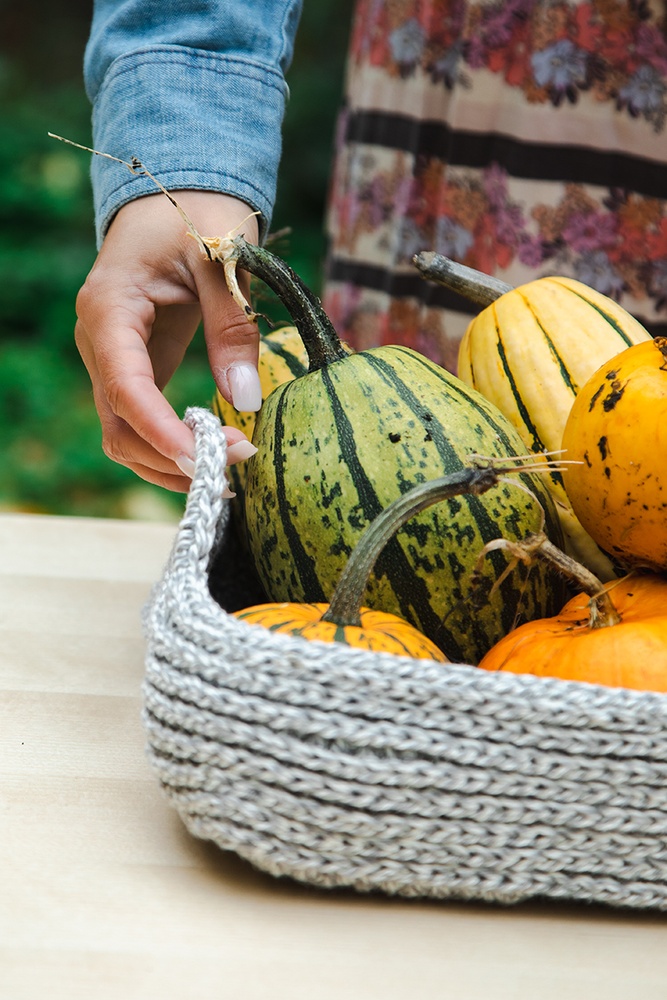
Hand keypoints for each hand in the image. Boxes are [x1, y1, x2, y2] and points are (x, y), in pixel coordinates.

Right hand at [75, 190, 262, 490]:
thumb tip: (245, 402)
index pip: (125, 385)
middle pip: (119, 426)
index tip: (205, 457)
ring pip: (125, 436)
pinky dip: (173, 447)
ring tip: (231, 471)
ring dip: (171, 462)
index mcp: (110, 308)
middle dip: (173, 456)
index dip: (160, 430)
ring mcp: (112, 361)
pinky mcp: (135, 370)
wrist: (174, 196)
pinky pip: (143, 424)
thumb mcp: (221, 260)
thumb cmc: (195, 215)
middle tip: (238, 463)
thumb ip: (231, 327)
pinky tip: (214, 454)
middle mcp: (100, 342)